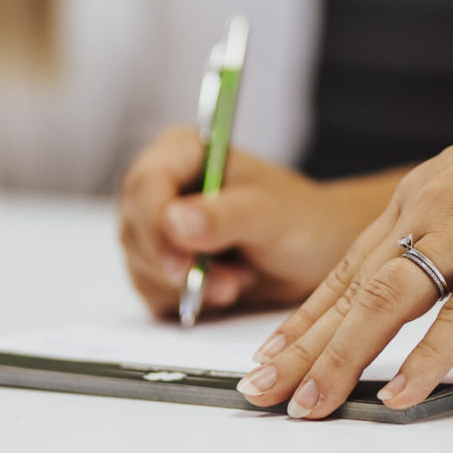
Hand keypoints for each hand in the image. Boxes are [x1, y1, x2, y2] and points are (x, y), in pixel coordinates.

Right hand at [116, 125, 372, 320]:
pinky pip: (151, 292)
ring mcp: (157, 228)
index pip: (145, 184)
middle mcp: (162, 186)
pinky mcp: (161, 266)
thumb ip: (226, 215)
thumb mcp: (271, 214)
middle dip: (177, 265)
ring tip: (239, 279)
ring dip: (189, 286)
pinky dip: (188, 300)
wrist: (318, 253)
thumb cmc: (301, 219)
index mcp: (182, 152)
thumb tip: (174, 220)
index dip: (155, 226)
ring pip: (140, 266)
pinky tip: (226, 288)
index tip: (181, 264)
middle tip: (230, 280)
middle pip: (134, 229)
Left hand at [237, 45, 452, 418]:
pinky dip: (427, 356)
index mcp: (422, 201)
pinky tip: (400, 393)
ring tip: (309, 403)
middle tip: (257, 391)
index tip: (270, 355)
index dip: (306, 317)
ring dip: (341, 357)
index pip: (348, 269)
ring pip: (386, 302)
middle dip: (300, 347)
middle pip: (350, 290)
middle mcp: (429, 212)